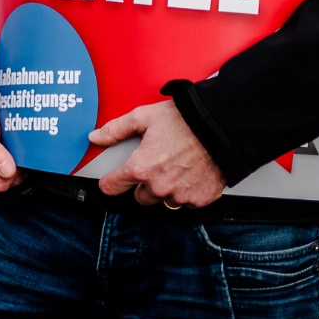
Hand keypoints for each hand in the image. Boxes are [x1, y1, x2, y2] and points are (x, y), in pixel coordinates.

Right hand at [0, 103, 19, 194]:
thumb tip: (8, 171)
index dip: (11, 169)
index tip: (9, 151)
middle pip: (6, 185)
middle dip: (13, 167)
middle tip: (6, 147)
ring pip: (13, 182)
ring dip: (16, 165)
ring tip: (6, 148)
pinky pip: (14, 178)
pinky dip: (17, 166)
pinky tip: (10, 153)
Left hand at [92, 99, 224, 207]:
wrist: (222, 128)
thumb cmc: (185, 121)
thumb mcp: (143, 117)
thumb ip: (116, 129)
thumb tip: (96, 137)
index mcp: (140, 168)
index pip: (112, 187)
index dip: (110, 182)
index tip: (111, 181)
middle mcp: (158, 186)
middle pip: (140, 197)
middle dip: (143, 183)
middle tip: (155, 164)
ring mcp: (180, 195)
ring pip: (163, 200)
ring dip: (165, 189)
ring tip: (175, 167)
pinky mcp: (200, 200)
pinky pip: (186, 202)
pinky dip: (186, 191)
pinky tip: (191, 173)